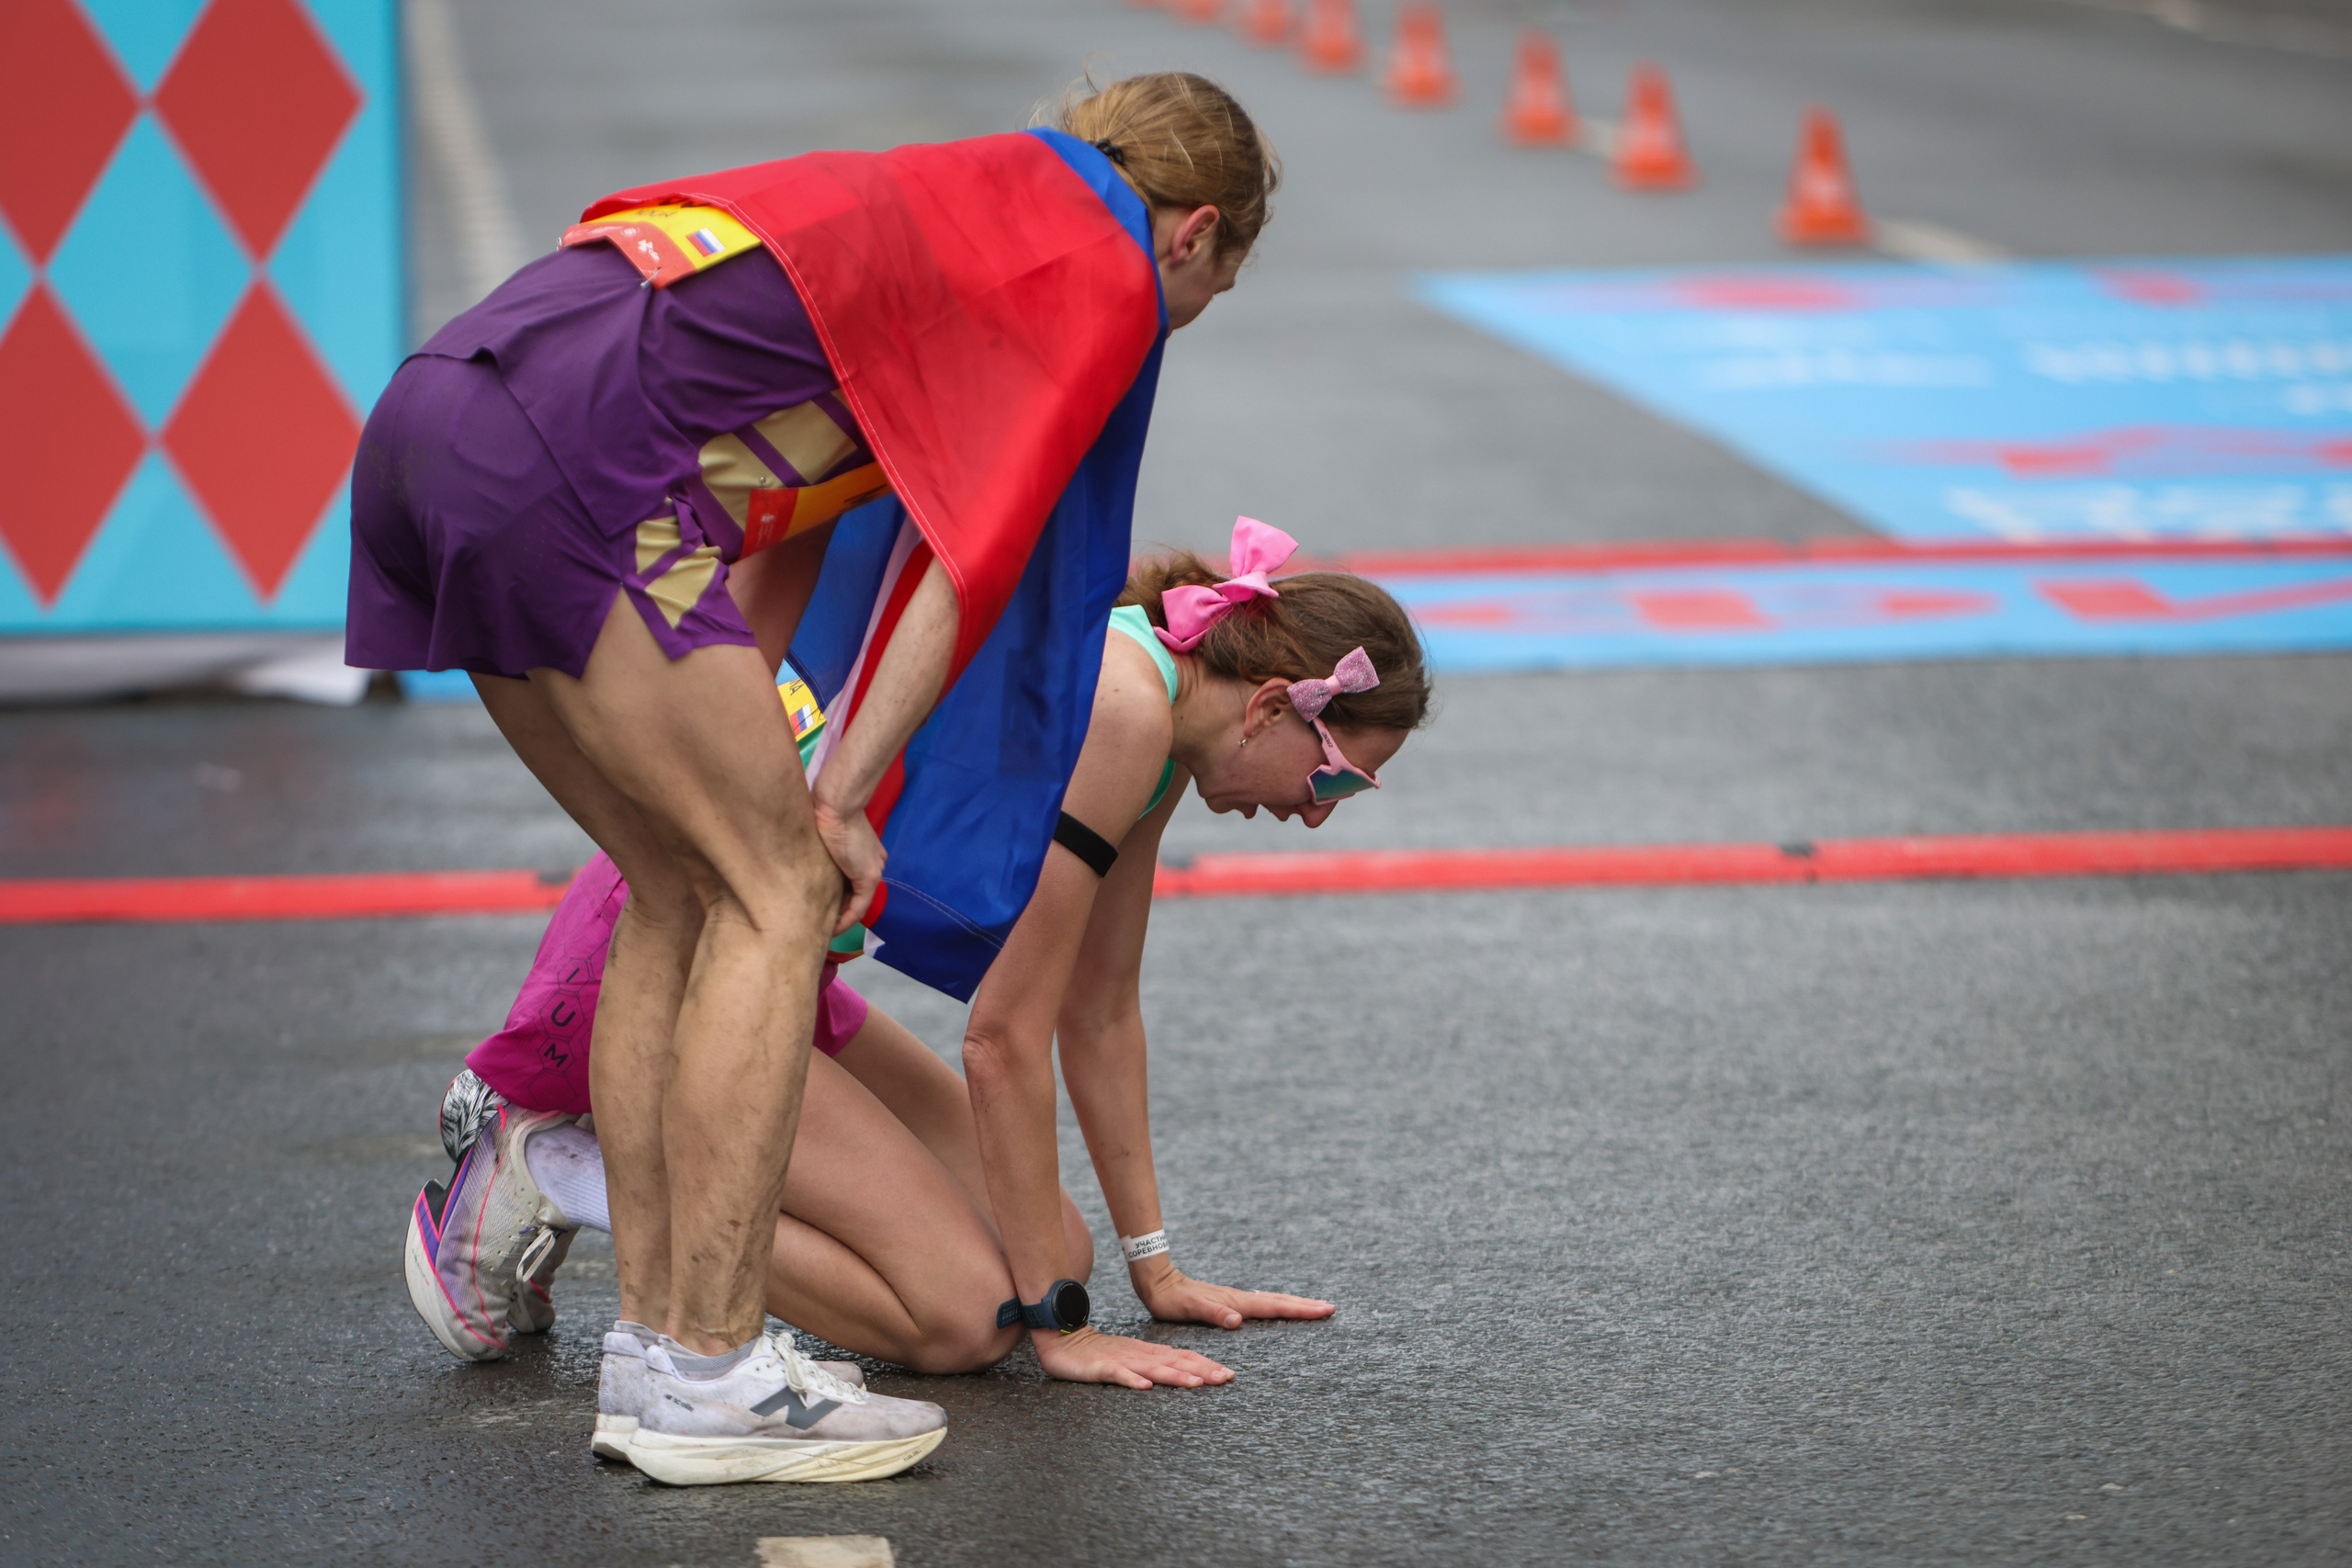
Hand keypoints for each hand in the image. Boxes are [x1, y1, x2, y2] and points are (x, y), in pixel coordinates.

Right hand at [811, 797, 883, 934]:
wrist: (836, 805)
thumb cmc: (824, 812)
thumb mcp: (823, 834)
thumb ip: (821, 849)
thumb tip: (804, 856)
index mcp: (864, 852)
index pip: (852, 881)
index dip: (837, 896)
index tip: (821, 906)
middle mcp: (872, 862)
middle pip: (854, 893)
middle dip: (837, 909)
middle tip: (819, 922)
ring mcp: (872, 870)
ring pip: (856, 902)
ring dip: (839, 918)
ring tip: (822, 929)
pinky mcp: (868, 878)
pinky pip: (858, 908)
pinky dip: (845, 921)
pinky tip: (832, 930)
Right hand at [1032, 1326, 1235, 1389]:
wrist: (1064, 1339)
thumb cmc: (1099, 1352)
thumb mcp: (1133, 1357)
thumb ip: (1156, 1363)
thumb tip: (1184, 1372)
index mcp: (1149, 1352)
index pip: (1184, 1356)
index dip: (1207, 1365)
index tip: (1229, 1374)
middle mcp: (1141, 1354)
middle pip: (1176, 1362)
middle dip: (1202, 1370)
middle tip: (1226, 1379)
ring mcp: (1122, 1360)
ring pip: (1153, 1368)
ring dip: (1176, 1376)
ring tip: (1195, 1384)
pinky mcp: (1101, 1367)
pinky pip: (1118, 1374)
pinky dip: (1132, 1380)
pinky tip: (1145, 1386)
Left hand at [1132, 1260, 1335, 1329]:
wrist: (1158, 1282)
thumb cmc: (1172, 1300)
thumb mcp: (1190, 1309)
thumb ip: (1213, 1313)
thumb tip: (1238, 1320)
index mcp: (1236, 1302)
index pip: (1274, 1306)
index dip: (1300, 1309)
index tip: (1325, 1309)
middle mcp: (1240, 1299)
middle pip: (1279, 1301)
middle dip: (1305, 1305)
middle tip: (1330, 1308)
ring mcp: (1236, 1299)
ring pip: (1272, 1301)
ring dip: (1295, 1304)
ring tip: (1314, 1307)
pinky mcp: (1229, 1301)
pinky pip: (1261, 1304)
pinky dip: (1277, 1305)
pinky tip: (1279, 1308)